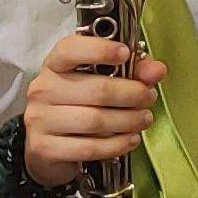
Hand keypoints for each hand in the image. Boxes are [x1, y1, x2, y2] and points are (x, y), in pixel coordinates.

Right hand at [21, 29, 161, 189]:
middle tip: (149, 97)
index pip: (70, 49)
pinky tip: (130, 140)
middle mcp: (43, 89)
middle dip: (132, 94)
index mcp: (54, 64)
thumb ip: (131, 70)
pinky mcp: (45, 148)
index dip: (100, 49)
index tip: (126, 53)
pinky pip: (88, 147)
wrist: (47, 146)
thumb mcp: (99, 80)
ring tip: (144, 119)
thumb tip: (157, 70)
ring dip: (128, 121)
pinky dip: (116, 145)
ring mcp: (40, 119)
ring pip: (95, 120)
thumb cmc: (76, 105)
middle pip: (96, 89)